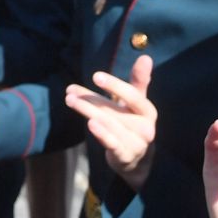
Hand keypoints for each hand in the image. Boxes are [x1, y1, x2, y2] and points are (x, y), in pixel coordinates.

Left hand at [66, 54, 156, 190]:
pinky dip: (102, 134)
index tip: (96, 76)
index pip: (133, 95)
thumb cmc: (133, 123)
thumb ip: (139, 81)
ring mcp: (136, 143)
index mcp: (147, 111)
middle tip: (70, 90)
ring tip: (70, 100)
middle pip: (114, 109)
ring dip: (87, 111)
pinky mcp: (125, 156)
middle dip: (90, 99)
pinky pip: (112, 143)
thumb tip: (145, 56)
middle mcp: (145, 128)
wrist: (137, 160)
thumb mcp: (136, 103)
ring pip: (109, 124)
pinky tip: (90, 124)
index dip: (115, 85)